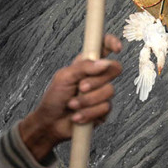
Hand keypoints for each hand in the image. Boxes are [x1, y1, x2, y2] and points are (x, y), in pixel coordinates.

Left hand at [19, 35, 122, 161]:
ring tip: (72, 105)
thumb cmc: (54, 97)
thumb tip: (104, 62)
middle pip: (114, 69)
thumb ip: (84, 67)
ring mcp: (102, 93)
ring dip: (87, 101)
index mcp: (87, 64)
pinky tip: (77, 116)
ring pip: (109, 91)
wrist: (51, 123)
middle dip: (96, 81)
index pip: (104, 47)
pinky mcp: (103, 110)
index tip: (117, 48)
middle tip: (80, 87)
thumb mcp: (64, 77)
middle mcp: (97, 77)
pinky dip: (88, 113)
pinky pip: (105, 108)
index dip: (112, 43)